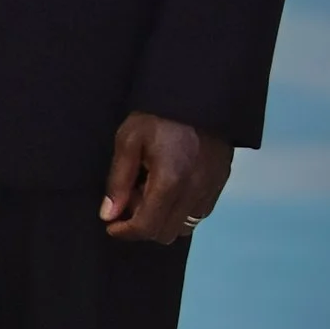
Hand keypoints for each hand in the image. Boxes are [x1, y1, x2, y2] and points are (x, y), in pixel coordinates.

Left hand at [99, 112, 231, 244]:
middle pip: (166, 233)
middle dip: (143, 224)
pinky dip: (180, 210)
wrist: (198, 95)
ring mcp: (211, 189)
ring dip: (163, 218)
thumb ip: (118, 181)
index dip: (125, 232)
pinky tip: (170, 187)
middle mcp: (194, 192)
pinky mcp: (221, 183)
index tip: (111, 224)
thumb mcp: (128, 141)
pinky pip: (199, 213)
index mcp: (170, 182)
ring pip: (184, 227)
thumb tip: (108, 215)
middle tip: (131, 198)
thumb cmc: (158, 115)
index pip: (147, 227)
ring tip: (151, 190)